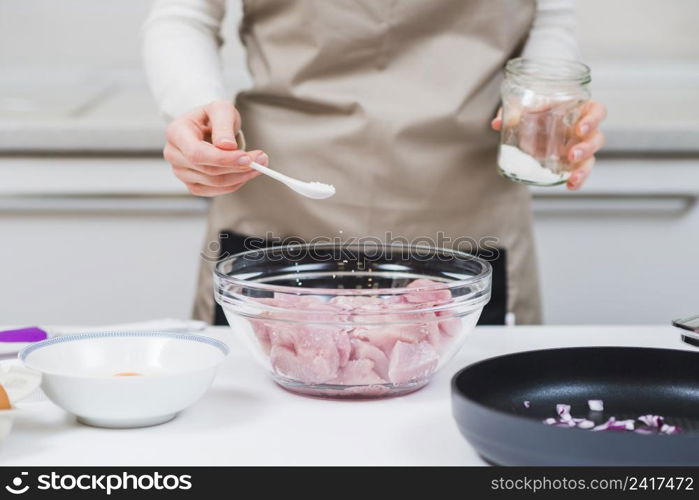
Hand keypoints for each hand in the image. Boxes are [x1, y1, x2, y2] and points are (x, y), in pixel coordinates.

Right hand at [163, 100, 266, 195]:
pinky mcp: (193, 184)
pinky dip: (235, 183)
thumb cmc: (213, 117)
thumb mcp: (221, 110)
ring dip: (241, 176)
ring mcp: (181, 172)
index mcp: (176, 133)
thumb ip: (223, 125)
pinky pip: (216, 190)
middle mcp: (174, 154)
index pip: (197, 153)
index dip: (222, 159)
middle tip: (262, 159)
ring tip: (259, 163)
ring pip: (215, 182)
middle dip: (238, 167)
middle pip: (208, 170)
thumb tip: (226, 146)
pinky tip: (246, 172)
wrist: (209, 127)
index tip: (246, 157)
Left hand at [491, 100, 606, 189]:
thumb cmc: (533, 107)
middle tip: (572, 155)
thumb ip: (513, 112)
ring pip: (591, 158)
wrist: (527, 119)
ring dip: (584, 169)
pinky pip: (579, 171)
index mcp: (579, 109)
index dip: (592, 120)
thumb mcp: (523, 106)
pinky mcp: (570, 162)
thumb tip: (497, 123)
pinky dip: (577, 180)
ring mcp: (578, 146)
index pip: (597, 112)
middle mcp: (582, 128)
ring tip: (573, 178)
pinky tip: (570, 186)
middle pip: (597, 138)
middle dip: (587, 148)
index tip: (580, 129)